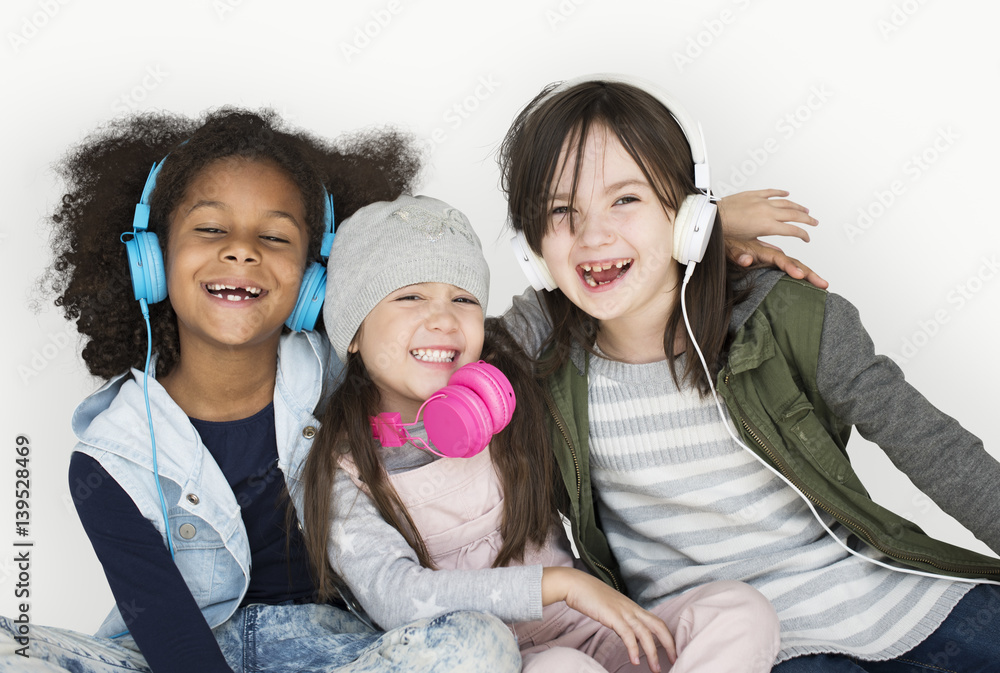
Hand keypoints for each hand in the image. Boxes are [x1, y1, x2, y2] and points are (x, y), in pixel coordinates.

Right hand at [542, 567, 675, 671]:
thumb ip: (621, 618)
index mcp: (632, 607)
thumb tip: (626, 632)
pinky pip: (627, 635)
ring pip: (646, 633)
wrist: (575, 584)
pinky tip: (634, 661)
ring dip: (652, 653)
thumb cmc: (589, 595)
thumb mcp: (610, 607)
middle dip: (669, 645)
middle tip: (674, 660)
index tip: (671, 651)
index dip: (667, 637)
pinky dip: (633, 649)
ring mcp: (623, 612)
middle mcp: (632, 609)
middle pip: (659, 626)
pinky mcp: (612, 616)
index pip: (657, 622)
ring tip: (655, 668)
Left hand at [719, 189, 827, 288]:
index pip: (792, 230)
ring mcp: (761, 201)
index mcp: (767, 225)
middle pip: (794, 214)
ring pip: (785, 202)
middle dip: (807, 219)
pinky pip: (771, 191)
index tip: (807, 238)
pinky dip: (781, 193)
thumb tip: (759, 263)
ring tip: (805, 209)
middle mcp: (767, 211)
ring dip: (797, 206)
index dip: (803, 234)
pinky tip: (786, 193)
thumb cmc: (724, 230)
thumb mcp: (741, 245)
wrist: (712, 214)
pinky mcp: (753, 194)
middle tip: (814, 222)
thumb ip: (752, 254)